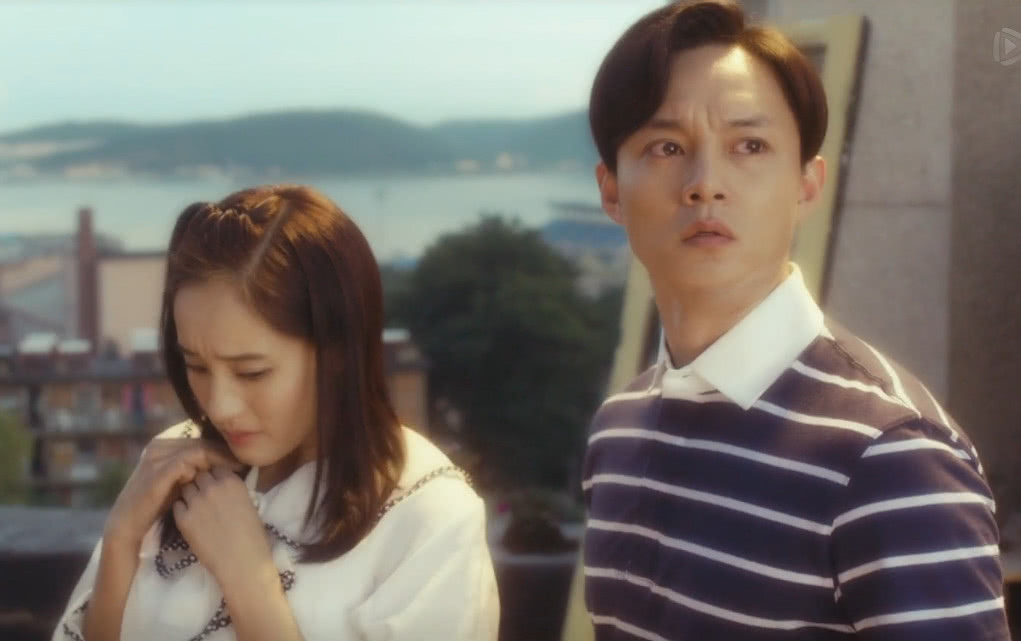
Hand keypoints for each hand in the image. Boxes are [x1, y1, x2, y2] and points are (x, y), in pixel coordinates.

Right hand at [104, 437, 242, 549]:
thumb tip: (226, 464)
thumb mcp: (179, 481)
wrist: (129, 524)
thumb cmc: (157, 504)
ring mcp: (156, 456)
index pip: (200, 438)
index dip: (222, 446)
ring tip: (240, 466)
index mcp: (164, 443)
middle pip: (201, 441)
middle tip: (246, 460)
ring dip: (221, 457)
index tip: (242, 457)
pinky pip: (187, 461)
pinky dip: (206, 466)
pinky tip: (222, 475)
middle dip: (225, 450)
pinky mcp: (157, 470)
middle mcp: (159, 444)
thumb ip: (196, 469)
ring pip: (197, 449)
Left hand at [173, 467, 274, 586]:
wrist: (242, 562)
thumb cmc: (253, 536)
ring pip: (185, 488)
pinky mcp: (183, 519)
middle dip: (200, 482)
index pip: (215, 467)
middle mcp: (212, 487)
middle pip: (198, 475)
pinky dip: (182, 510)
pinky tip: (190, 520)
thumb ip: (232, 490)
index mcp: (232, 481)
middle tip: (204, 496)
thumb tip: (222, 485)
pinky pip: (177, 506)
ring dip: (189, 495)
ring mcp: (196, 502)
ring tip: (196, 508)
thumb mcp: (249, 503)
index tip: (216, 485)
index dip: (214, 476)